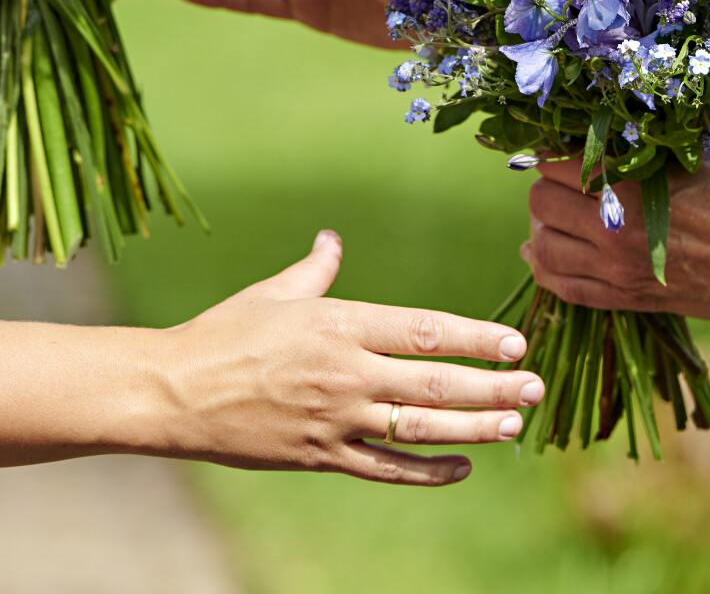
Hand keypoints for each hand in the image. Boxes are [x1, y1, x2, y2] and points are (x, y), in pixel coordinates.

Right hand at [159, 229, 541, 483]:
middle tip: (534, 388)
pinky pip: (386, 469)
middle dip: (491, 387)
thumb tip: (333, 237)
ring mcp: (335, 421)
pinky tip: (461, 467)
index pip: (424, 329)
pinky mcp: (321, 458)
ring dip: (472, 428)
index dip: (476, 338)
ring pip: (419, 427)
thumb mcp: (274, 293)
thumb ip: (315, 269)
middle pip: (434, 382)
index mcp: (338, 323)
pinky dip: (427, 471)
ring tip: (514, 426)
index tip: (514, 343)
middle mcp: (345, 373)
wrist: (174, 394)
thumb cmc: (223, 334)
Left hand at [524, 155, 709, 323]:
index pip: (558, 164)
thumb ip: (642, 151)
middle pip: (542, 203)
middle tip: (563, 175)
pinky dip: (545, 266)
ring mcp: (617, 273)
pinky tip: (542, 249)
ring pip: (543, 246)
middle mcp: (614, 235)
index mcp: (631, 192)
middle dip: (547, 185)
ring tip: (556, 211)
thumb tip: (603, 132)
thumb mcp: (693, 161)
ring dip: (542, 225)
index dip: (556, 151)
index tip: (563, 144)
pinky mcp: (625, 300)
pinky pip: (563, 287)